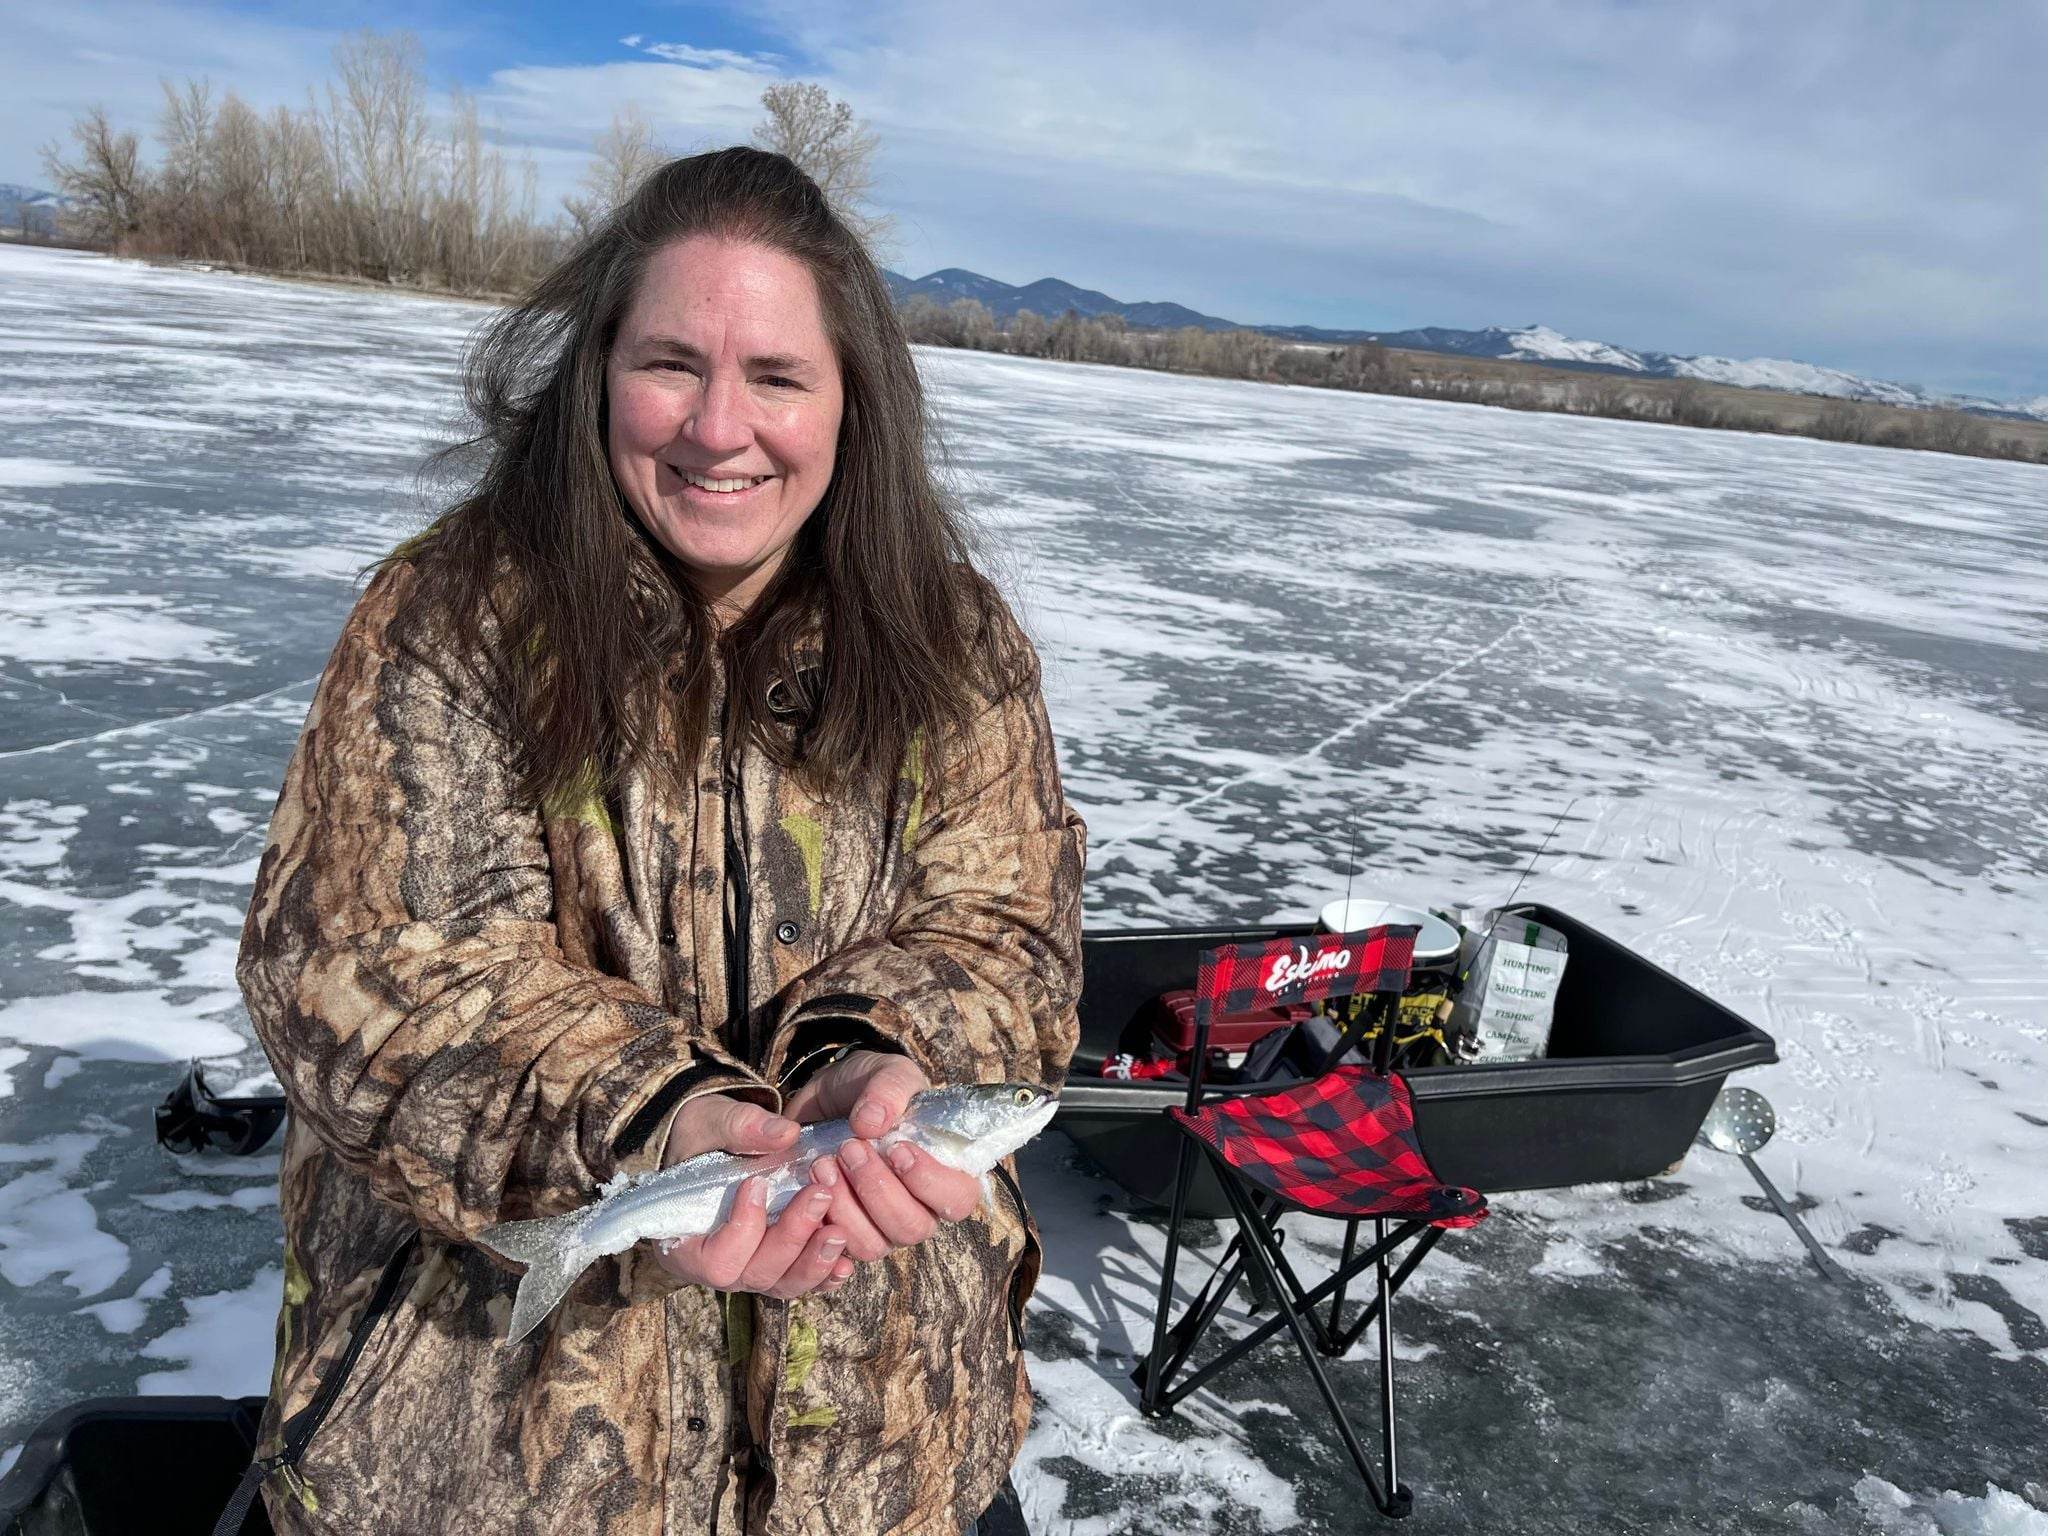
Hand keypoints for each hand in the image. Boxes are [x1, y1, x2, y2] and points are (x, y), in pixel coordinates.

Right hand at [639, 1093, 854, 1297]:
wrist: (711, 1144)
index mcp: (686, 1242)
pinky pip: (803, 1281)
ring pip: (784, 1284)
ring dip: (814, 1261)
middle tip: (820, 1195)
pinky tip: (847, 1261)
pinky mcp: (779, 1265)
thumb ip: (741, 1128)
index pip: (715, 1260)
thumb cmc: (701, 1137)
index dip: (741, 1229)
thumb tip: (787, 1134)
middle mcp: (719, 1266)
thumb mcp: (711, 1122)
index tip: (757, 1184)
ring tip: (839, 1232)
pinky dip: (825, 1275)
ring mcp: (751, 1270)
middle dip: (791, 1237)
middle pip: (757, 1273)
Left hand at [785, 1052, 981, 1261]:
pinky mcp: (844, 1236)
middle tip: (850, 1148)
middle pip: (912, 1227)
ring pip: (873, 1245)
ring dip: (845, 1205)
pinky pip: (836, 1250)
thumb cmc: (871, 1090)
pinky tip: (810, 1184)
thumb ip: (888, 1090)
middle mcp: (919, 1209)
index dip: (930, 1182)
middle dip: (877, 1189)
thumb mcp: (885, 1072)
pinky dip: (820, 1220)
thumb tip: (873, 1122)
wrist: (826, 1100)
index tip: (897, 1148)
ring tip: (824, 1162)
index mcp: (944, 1173)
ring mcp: (881, 1228)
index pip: (958, 1198)